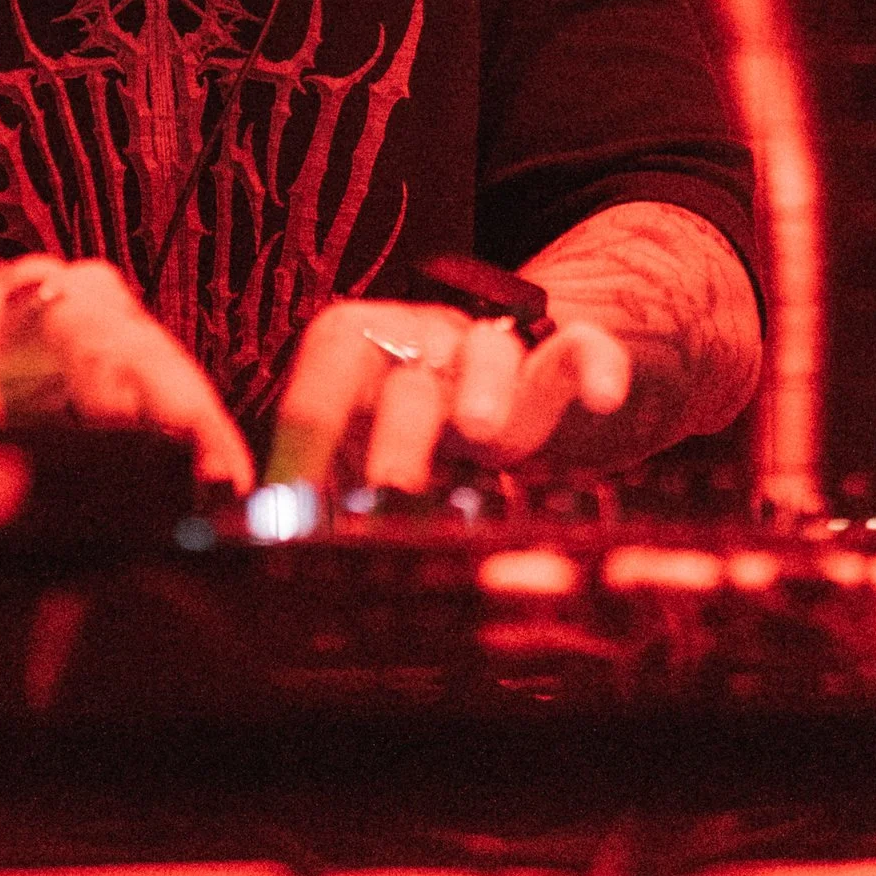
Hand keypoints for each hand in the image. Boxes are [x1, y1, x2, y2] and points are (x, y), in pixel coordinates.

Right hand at [0, 257, 253, 492]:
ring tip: (129, 429)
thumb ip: (91, 450)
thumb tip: (172, 517)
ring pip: (62, 331)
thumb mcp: (28, 414)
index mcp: (93, 319)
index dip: (206, 427)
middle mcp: (56, 299)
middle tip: (206, 465)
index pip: (166, 371)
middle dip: (174, 402)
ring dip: (98, 383)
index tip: (236, 484)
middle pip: (132, 344)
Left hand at [266, 297, 630, 490]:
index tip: (296, 496)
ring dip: (484, 390)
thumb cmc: (408, 424)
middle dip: (396, 433)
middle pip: (407, 373)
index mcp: (363, 345)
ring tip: (482, 433)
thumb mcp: (361, 443)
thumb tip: (273, 538)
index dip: (309, 425)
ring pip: (489, 354)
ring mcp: (493, 346)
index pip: (327, 364)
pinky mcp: (557, 359)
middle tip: (387, 491)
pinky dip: (596, 366)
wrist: (500, 371)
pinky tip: (602, 397)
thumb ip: (326, 476)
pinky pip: (579, 349)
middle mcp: (424, 337)